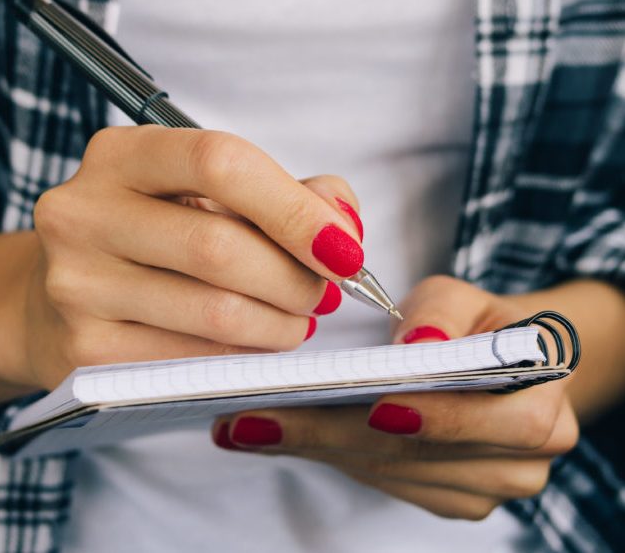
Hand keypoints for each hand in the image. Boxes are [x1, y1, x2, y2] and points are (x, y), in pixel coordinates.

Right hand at [0, 126, 362, 389]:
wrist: (61, 293)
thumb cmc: (153, 234)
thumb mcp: (207, 194)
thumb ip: (284, 194)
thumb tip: (342, 226)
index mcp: (121, 155)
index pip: (220, 162)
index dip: (295, 209)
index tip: (346, 249)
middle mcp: (84, 213)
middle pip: (220, 247)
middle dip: (296, 279)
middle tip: (324, 292)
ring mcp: (76, 286)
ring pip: (216, 313)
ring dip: (281, 324)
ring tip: (296, 319)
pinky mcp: (84, 351)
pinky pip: (195, 361)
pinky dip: (245, 357)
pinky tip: (252, 344)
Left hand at [211, 276, 578, 519]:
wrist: (496, 361)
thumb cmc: (477, 323)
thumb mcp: (464, 297)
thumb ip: (444, 313)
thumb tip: (419, 345)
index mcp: (541, 407)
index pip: (495, 422)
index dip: (436, 417)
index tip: (372, 407)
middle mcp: (521, 463)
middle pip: (421, 457)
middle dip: (332, 435)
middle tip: (258, 418)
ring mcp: (483, 488)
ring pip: (391, 475)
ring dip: (316, 450)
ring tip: (251, 426)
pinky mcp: (447, 496)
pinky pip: (383, 482)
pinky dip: (329, 456)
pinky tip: (283, 436)